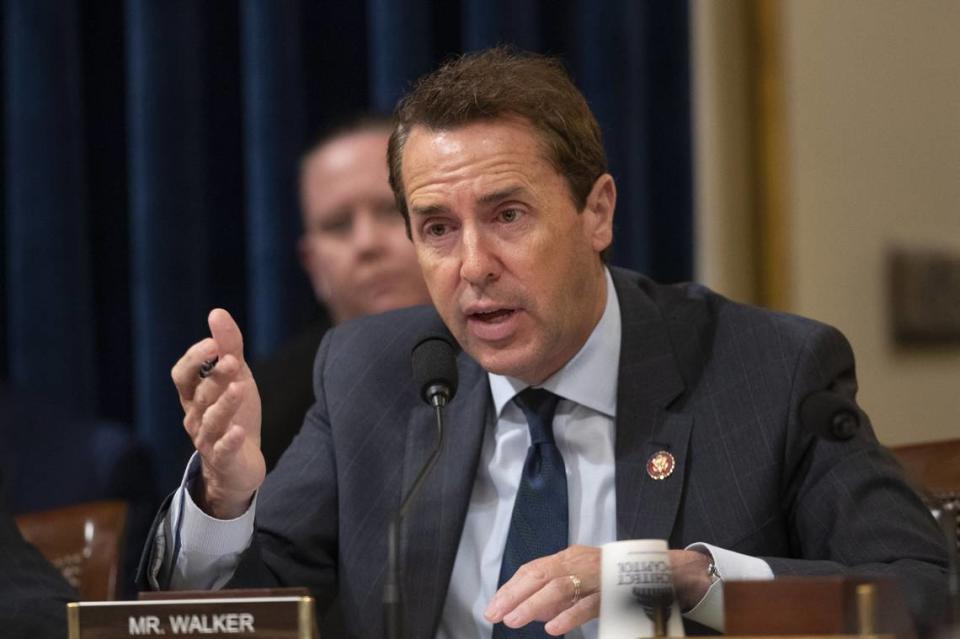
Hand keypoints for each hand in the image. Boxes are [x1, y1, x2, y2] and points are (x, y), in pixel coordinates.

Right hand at [171, 308, 263, 518]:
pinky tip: (238, 430)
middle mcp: (195, 416)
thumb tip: (216, 312)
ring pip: (211, 421)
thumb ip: (228, 347)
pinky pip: (223, 449)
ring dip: (223, 404)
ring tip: (239, 388)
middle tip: (233, 359)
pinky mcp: (224, 459)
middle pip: (201, 394)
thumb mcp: (236, 377)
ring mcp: (207, 439)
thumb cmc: (234, 414)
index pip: (182, 375)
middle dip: (215, 377)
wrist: (241, 464)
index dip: (194, 359)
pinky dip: (229, 440)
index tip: (212, 344)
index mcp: (194, 395)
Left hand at [484, 546, 713, 634]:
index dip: (511, 587)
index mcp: (572, 558)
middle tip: (494, 613)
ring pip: (560, 586)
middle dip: (514, 594)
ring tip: (515, 620)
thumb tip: (535, 611)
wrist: (667, 572)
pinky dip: (570, 614)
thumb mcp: (587, 580)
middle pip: (540, 574)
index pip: (534, 569)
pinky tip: (554, 628)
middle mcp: (582, 561)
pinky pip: (590, 602)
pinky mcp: (616, 589)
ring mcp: (598, 574)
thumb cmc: (623, 577)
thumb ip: (562, 593)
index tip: (493, 605)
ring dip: (534, 605)